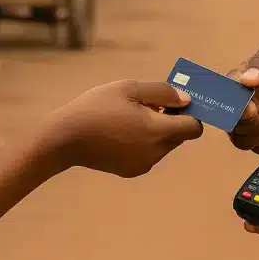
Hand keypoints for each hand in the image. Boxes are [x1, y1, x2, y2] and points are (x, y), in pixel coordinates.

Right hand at [50, 80, 203, 177]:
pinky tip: (122, 131)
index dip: (191, 113)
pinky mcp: (131, 171)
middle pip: (179, 136)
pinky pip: (149, 154)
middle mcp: (155, 152)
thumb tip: (187, 101)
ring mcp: (143, 164)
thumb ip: (162, 93)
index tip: (178, 102)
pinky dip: (144, 142)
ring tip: (132, 116)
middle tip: (151, 104)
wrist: (65, 138)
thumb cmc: (97, 107)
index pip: (194, 128)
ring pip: (164, 145)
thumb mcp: (130, 89)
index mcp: (157, 131)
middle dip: (172, 120)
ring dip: (157, 131)